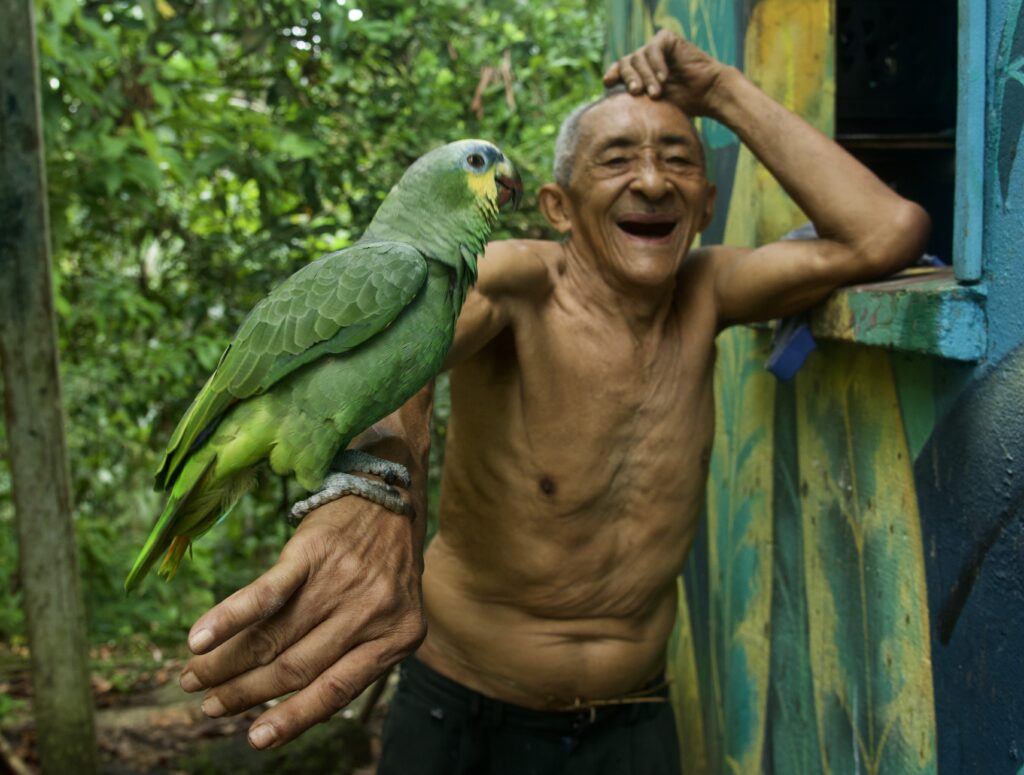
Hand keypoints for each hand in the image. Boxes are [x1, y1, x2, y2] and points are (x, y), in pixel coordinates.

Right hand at [177, 496, 425, 749]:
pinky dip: (227, 620)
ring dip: (225, 664)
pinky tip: (197, 640)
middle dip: (245, 693)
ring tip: (193, 680)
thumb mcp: (392, 611)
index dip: (292, 717)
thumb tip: (295, 701)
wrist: (393, 491)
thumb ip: (356, 650)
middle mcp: (372, 614)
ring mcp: (342, 583)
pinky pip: (266, 595)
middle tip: (208, 706)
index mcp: (397, 638)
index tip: (255, 740)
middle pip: (295, 667)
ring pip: (273, 638)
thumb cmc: (386, 562)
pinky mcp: (313, 553)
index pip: (336, 690)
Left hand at [602, 30, 730, 116]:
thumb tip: (611, 96)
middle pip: (625, 62)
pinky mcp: (667, 40)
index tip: (608, 82)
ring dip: (647, 76)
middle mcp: (644, 59)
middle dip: (630, 78)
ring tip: (657, 93)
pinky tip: (664, 78)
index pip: (618, 70)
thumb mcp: (650, 105)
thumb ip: (633, 98)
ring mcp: (655, 48)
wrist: (708, 95)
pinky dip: (656, 64)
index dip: (613, 74)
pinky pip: (653, 48)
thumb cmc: (681, 105)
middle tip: (636, 92)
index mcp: (638, 74)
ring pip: (638, 56)